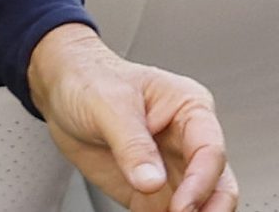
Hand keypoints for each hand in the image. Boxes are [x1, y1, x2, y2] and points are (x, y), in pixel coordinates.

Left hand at [25, 23, 235, 211]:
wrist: (60, 90)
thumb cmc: (90, 80)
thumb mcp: (109, 104)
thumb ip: (132, 144)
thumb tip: (152, 181)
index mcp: (189, 108)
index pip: (210, 151)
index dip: (201, 183)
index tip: (182, 206)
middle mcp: (186, 142)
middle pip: (217, 185)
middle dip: (209, 209)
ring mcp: (171, 170)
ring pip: (198, 206)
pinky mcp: (150, 192)